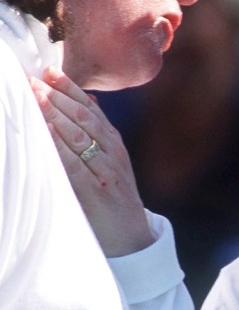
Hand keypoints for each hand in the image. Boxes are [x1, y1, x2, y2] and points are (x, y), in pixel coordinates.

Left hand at [31, 66, 154, 256]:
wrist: (133, 239)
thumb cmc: (116, 199)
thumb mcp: (113, 162)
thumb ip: (101, 133)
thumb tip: (88, 100)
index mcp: (114, 143)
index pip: (90, 108)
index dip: (70, 88)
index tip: (49, 71)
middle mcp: (112, 153)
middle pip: (83, 117)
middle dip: (58, 96)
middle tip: (35, 80)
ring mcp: (105, 171)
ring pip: (79, 135)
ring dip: (56, 114)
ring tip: (36, 96)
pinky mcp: (95, 190)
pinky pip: (74, 164)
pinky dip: (60, 145)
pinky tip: (47, 131)